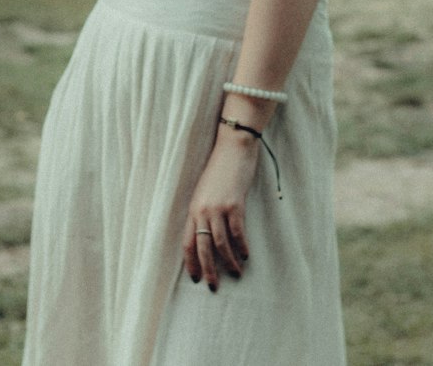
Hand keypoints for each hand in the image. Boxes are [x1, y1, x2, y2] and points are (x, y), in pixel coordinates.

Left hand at [182, 124, 257, 290]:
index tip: (195, 278)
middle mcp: (202, 210)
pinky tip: (246, 255)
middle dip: (208, 270)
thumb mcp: (205, 190)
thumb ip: (204, 211)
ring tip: (236, 273)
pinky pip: (237, 232)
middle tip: (213, 286)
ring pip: (220, 244)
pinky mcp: (235, 204)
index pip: (187, 242)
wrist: (233, 147)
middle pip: (202, 247)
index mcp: (193, 208)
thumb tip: (207, 234)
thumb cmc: (220, 168)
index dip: (190, 262)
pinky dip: (242, 246)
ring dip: (228, 262)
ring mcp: (218, 207)